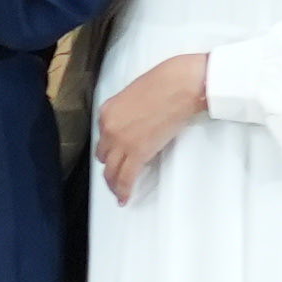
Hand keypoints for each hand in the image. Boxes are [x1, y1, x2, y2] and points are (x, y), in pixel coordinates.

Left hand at [96, 52, 211, 204]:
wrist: (179, 85)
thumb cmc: (165, 83)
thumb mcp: (135, 95)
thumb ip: (128, 113)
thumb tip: (134, 125)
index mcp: (107, 111)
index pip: (102, 136)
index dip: (109, 147)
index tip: (114, 154)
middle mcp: (109, 127)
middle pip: (104, 154)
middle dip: (110, 164)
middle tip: (117, 173)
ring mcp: (121, 141)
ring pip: (111, 170)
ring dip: (114, 182)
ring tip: (118, 191)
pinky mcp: (137, 153)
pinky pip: (126, 177)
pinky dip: (123, 190)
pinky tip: (124, 198)